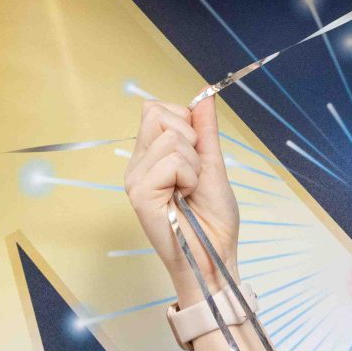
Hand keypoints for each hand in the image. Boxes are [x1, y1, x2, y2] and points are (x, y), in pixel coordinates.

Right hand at [125, 95, 239, 300]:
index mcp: (151, 156)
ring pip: (170, 138)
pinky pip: (170, 160)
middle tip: (194, 171)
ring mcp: (135, 179)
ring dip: (193, 162)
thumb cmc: (213, 218)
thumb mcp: (213, 164)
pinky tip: (185, 196)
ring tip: (190, 188)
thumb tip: (204, 96)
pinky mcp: (139, 193)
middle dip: (189, 136)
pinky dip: (189, 175)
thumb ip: (205, 130)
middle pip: (157, 113)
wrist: (216, 254)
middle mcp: (138, 165)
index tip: (197, 151)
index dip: (184, 120)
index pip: (156, 109)